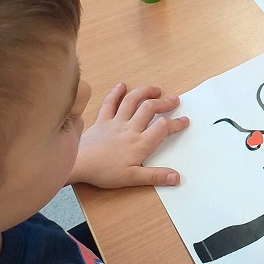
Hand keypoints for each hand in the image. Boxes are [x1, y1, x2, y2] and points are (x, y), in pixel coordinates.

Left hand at [69, 83, 187, 188]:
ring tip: (155, 89)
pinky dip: (116, 92)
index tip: (185, 120)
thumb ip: (155, 176)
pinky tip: (122, 85)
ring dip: (145, 92)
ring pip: (132, 101)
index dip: (176, 123)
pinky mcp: (102, 120)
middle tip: (174, 100)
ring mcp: (115, 122)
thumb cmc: (104, 172)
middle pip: (150, 109)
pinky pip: (109, 103)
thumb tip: (176, 177)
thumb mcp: (132, 178)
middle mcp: (130, 128)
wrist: (79, 164)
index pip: (163, 128)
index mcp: (140, 143)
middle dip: (164, 103)